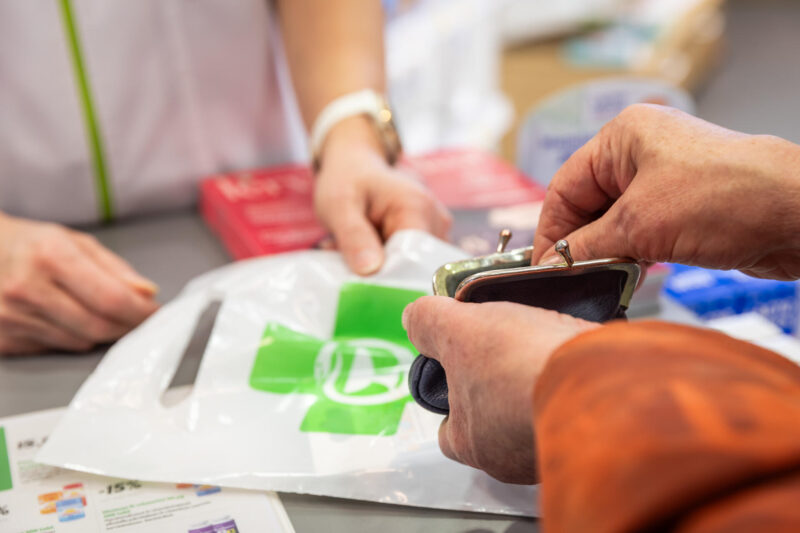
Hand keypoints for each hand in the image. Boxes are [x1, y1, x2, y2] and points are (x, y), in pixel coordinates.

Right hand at [0, 215, 158, 354]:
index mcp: (50, 256)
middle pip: (97, 326)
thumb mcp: (75, 242)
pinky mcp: (2, 339)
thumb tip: (147, 293)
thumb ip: (115, 269)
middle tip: (138, 321)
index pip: (111, 298)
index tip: (155, 313)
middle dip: (127, 327)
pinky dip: (71, 338)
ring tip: (100, 315)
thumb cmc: (31, 245)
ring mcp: (10, 317)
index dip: (140, 311)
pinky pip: (55, 348)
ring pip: (79, 342)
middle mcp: (27, 288)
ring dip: (100, 334)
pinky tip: (66, 320)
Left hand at [314, 116, 451, 274]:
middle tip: (348, 262)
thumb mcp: (339, 205)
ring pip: (413, 268)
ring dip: (383, 268)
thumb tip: (370, 270)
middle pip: (416, 268)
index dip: (388, 277)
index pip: (414, 261)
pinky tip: (368, 250)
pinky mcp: (431, 237)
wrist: (355, 164)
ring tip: (356, 252)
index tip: (360, 283)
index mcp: (417, 209)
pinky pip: (412, 262)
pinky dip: (387, 262)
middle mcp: (436, 220)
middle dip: (382, 273)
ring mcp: (437, 229)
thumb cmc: (346, 179)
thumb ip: (353, 236)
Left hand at [402, 296, 596, 483]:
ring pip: (537, 417)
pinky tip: (572, 357)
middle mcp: (514, 460)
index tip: (457, 373)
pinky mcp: (598, 436)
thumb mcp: (457, 330)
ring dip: (538, 386)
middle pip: (494, 424)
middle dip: (499, 389)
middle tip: (506, 355)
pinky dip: (573, 385)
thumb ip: (429, 323)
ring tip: (541, 349)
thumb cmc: (520, 364)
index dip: (449, 400)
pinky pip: (577, 409)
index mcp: (472, 443)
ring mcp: (556, 451)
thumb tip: (413, 319)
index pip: (448, 433)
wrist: (597, 376)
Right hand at [532, 104, 799, 279]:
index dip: (551, 228)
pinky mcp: (684, 206)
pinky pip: (641, 230)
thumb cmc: (727, 198)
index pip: (566, 185)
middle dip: (579, 241)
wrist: (796, 215)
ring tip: (599, 276)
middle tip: (568, 275)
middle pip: (589, 202)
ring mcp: (665, 179)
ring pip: (615, 220)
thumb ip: (587, 245)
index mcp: (623, 137)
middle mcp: (642, 153)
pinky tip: (626, 272)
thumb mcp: (639, 225)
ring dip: (606, 250)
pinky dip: (630, 252)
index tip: (543, 264)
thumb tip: (554, 262)